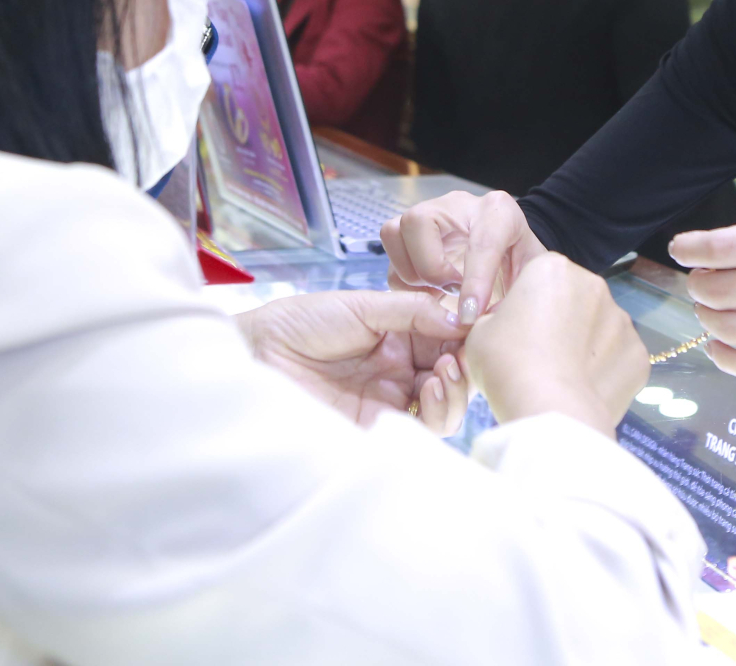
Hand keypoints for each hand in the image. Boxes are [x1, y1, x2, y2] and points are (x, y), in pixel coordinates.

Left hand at [237, 290, 470, 434]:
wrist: (257, 355)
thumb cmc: (300, 323)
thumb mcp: (362, 306)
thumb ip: (412, 310)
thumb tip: (462, 317)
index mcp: (399, 336)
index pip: (448, 339)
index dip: (467, 336)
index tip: (477, 328)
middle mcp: (399, 370)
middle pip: (454, 376)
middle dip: (465, 367)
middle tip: (458, 356)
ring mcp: (389, 400)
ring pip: (444, 406)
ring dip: (455, 390)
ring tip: (443, 373)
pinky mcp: (376, 428)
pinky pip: (421, 429)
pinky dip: (436, 411)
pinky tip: (428, 389)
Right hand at [381, 190, 547, 325]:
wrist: (512, 250)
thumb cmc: (521, 264)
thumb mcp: (533, 278)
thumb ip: (519, 296)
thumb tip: (488, 323)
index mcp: (499, 212)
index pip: (482, 241)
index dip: (475, 281)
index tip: (470, 314)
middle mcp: (459, 205)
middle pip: (419, 221)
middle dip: (431, 267)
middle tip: (451, 292)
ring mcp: (431, 213)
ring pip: (395, 231)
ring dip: (411, 271)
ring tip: (437, 292)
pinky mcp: (412, 230)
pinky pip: (390, 249)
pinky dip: (403, 278)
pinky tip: (427, 293)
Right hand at [464, 254, 647, 435]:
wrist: (550, 412)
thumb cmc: (507, 365)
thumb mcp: (479, 334)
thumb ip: (495, 319)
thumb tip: (509, 325)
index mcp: (553, 269)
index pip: (538, 277)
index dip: (525, 304)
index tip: (515, 332)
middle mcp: (594, 285)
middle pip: (573, 299)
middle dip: (559, 322)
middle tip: (537, 357)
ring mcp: (622, 320)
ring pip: (598, 329)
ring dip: (583, 346)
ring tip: (561, 378)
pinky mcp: (638, 354)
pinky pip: (617, 358)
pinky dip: (604, 372)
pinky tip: (582, 390)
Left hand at [669, 216, 735, 383]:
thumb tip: (711, 256)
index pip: (728, 246)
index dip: (692, 249)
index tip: (678, 250)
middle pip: (721, 290)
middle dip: (698, 288)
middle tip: (698, 287)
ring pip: (733, 327)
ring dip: (709, 320)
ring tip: (711, 313)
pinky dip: (726, 356)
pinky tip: (721, 346)